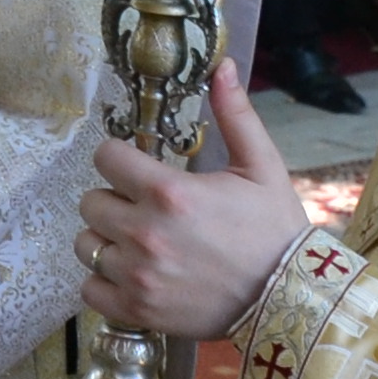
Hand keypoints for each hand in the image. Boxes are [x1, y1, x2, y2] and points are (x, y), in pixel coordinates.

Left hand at [75, 59, 305, 339]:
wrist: (292, 298)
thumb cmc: (276, 230)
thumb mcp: (262, 167)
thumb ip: (234, 115)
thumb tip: (220, 66)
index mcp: (169, 192)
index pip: (105, 157)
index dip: (120, 159)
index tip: (136, 169)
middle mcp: (145, 233)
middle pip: (90, 201)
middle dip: (114, 199)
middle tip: (144, 209)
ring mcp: (137, 276)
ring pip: (86, 244)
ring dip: (107, 240)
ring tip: (139, 243)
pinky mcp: (136, 311)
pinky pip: (89, 289)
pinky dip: (104, 283)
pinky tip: (134, 275)